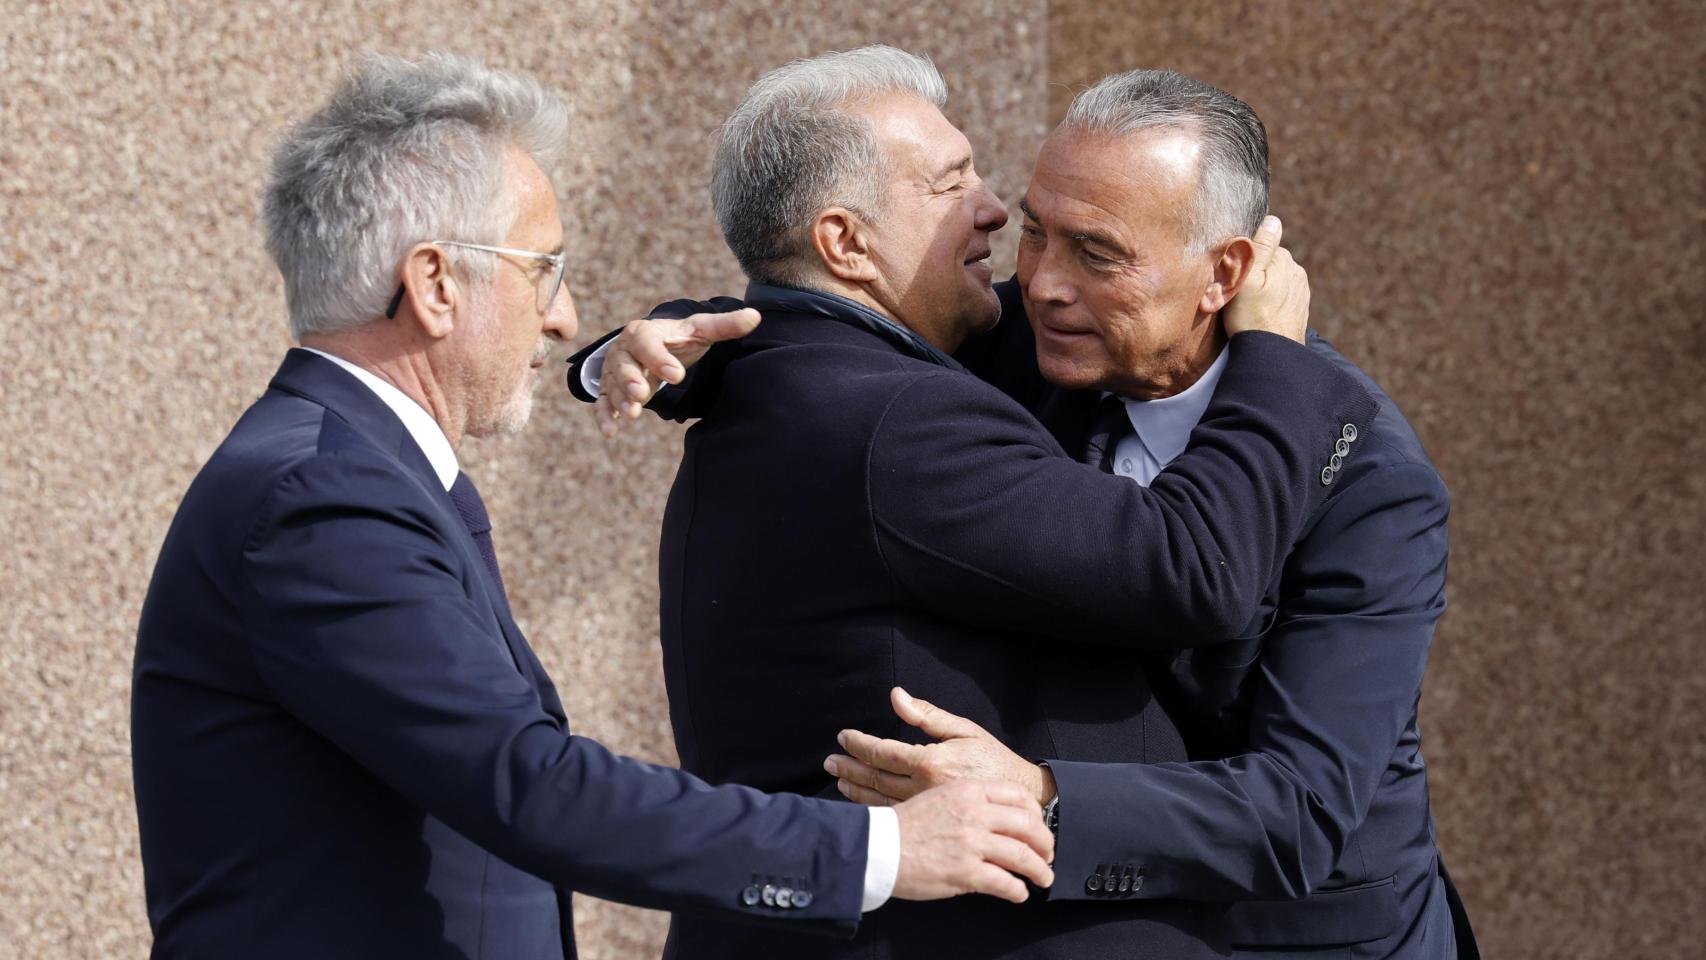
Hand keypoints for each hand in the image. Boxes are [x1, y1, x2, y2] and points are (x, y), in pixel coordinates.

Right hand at [592, 308, 760, 436]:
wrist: (651, 345)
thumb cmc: (677, 338)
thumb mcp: (699, 330)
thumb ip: (724, 326)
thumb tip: (755, 316)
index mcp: (645, 332)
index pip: (648, 342)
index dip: (659, 358)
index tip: (677, 375)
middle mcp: (624, 350)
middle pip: (623, 363)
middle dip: (630, 379)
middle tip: (641, 394)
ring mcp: (614, 370)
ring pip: (612, 385)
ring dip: (619, 400)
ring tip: (632, 415)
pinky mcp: (609, 388)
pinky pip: (602, 401)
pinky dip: (604, 415)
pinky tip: (610, 431)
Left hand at [824, 687, 1055, 805]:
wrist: (1019, 797)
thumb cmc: (992, 758)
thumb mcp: (963, 729)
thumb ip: (926, 715)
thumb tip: (896, 696)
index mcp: (930, 761)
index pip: (883, 752)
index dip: (859, 744)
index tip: (843, 737)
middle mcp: (923, 787)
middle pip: (875, 777)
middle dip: (849, 767)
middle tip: (829, 760)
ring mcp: (925, 808)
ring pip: (880, 799)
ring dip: (856, 789)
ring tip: (839, 780)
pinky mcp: (930, 821)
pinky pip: (893, 814)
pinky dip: (873, 807)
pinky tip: (861, 801)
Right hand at [889, 779, 1054, 903]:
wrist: (877, 846)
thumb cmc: (904, 825)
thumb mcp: (938, 796)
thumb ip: (968, 802)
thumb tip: (993, 817)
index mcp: (969, 790)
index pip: (1018, 796)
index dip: (1036, 813)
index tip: (1039, 825)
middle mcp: (975, 813)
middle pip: (1028, 825)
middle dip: (1045, 843)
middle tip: (1048, 854)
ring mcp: (972, 843)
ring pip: (1023, 855)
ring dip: (1039, 870)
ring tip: (1043, 878)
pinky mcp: (966, 872)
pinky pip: (1005, 882)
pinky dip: (1017, 891)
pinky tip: (1019, 894)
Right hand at [1223, 215, 1309, 343]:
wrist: (1271, 356)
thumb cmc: (1251, 318)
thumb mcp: (1247, 279)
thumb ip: (1260, 247)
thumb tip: (1273, 220)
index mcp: (1284, 260)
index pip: (1260, 246)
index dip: (1243, 258)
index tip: (1232, 276)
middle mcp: (1297, 273)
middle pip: (1268, 263)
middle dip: (1254, 273)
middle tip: (1235, 294)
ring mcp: (1300, 292)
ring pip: (1274, 281)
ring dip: (1261, 289)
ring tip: (1246, 308)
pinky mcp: (1298, 310)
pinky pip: (1279, 298)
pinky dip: (1269, 303)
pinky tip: (1258, 316)